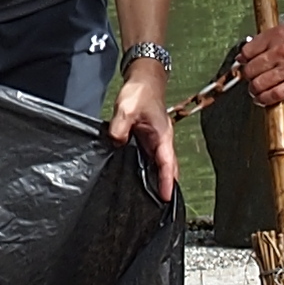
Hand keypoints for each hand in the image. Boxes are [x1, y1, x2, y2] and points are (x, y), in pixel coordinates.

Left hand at [108, 56, 178, 199]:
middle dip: (165, 185)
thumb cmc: (139, 92)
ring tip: (150, 198)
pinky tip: (139, 176)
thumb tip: (116, 143)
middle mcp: (161, 141)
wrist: (144, 78)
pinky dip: (148, 168)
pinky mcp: (147, 137)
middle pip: (167, 168)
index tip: (166, 198)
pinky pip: (150, 157)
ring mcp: (155, 140)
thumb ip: (120, 128)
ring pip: (159, 164)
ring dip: (157, 178)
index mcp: (162, 136)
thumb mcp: (126, 109)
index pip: (167, 163)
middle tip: (159, 205)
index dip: (166, 181)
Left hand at [238, 17, 283, 105]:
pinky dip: (264, 99)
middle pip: (251, 69)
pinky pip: (274, 94)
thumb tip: (250, 53)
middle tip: (250, 79)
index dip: (243, 60)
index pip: (247, 50)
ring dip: (254, 90)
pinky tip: (263, 99)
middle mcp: (280, 50)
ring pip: (259, 83)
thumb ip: (271, 41)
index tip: (243, 65)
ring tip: (255, 91)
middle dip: (248, 77)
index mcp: (277, 34)